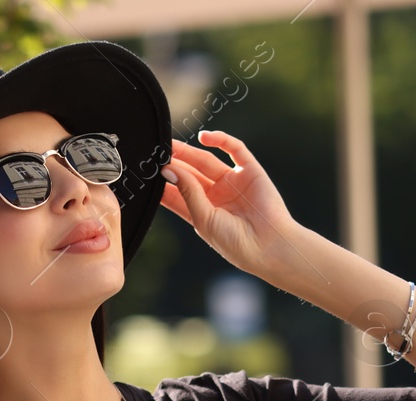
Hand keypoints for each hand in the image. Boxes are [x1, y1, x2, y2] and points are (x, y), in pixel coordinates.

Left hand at [159, 130, 299, 279]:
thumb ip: (187, 192)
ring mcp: (233, 182)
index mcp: (203, 212)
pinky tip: (204, 137)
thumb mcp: (204, 219)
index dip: (162, 183)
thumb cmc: (236, 242)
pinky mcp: (250, 171)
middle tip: (155, 152)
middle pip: (189, 173)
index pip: (177, 194)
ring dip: (189, 151)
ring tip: (171, 144)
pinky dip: (221, 140)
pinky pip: (234, 149)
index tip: (145, 173)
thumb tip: (169, 169)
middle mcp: (217, 196)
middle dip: (173, 163)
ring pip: (206, 160)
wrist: (270, 247)